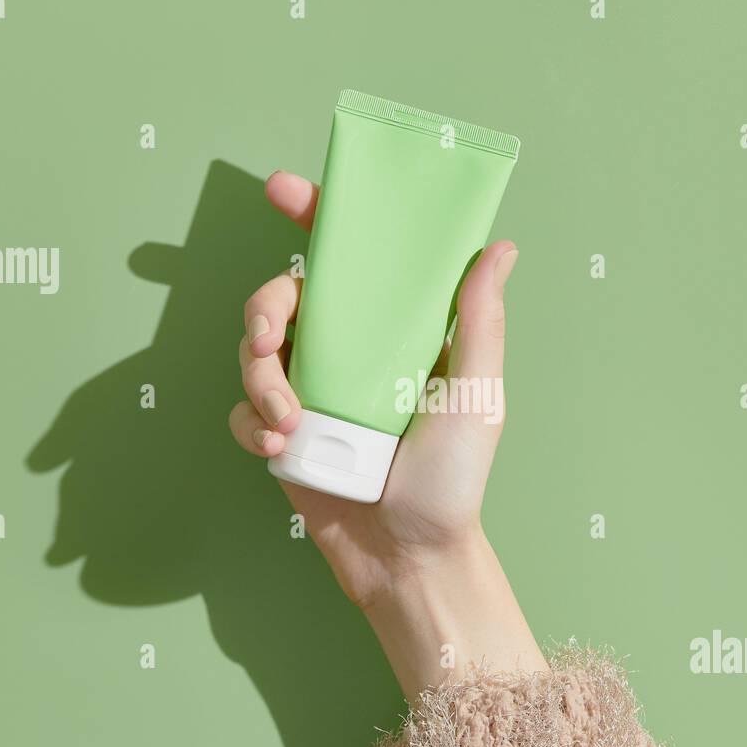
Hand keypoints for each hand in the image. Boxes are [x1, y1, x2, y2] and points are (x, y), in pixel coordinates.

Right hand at [228, 171, 545, 696]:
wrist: (410, 558)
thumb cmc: (453, 479)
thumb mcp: (477, 394)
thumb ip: (479, 320)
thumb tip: (501, 246)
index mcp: (394, 333)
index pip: (355, 261)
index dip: (318, 217)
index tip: (285, 188)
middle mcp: (349, 355)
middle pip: (283, 297)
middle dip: (263, 308)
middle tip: (268, 339)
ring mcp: (312, 395)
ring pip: (252, 350)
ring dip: (258, 377)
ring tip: (290, 421)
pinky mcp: (283, 438)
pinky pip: (244, 409)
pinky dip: (254, 421)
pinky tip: (284, 446)